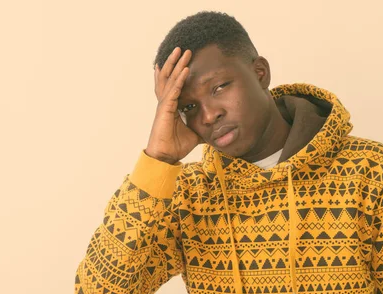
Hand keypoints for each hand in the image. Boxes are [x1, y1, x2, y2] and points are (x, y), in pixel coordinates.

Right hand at [146, 47, 204, 163]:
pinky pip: (173, 91)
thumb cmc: (176, 146)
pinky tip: (185, 70)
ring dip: (176, 64)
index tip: (185, 60)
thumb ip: (203, 127)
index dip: (178, 72)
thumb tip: (218, 128)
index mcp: (171, 106)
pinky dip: (179, 80)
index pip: (174, 84)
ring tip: (182, 51)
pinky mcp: (164, 109)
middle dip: (177, 62)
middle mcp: (165, 102)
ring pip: (169, 79)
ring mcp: (164, 105)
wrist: (166, 156)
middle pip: (170, 76)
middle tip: (184, 48)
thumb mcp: (195, 133)